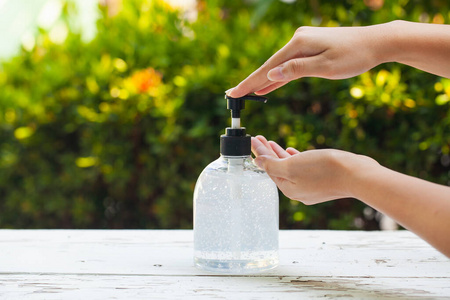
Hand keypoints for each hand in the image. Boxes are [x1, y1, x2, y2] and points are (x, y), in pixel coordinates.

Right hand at [228, 24, 383, 96]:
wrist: (377, 42)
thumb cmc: (354, 55)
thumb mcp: (325, 66)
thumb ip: (296, 70)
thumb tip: (270, 75)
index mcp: (298, 44)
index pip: (268, 68)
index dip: (250, 82)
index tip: (233, 93)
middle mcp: (297, 41)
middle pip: (269, 66)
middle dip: (251, 81)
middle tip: (232, 94)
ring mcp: (303, 44)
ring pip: (279, 66)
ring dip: (263, 80)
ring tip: (247, 92)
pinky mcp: (310, 48)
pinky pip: (289, 65)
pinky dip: (279, 76)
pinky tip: (269, 85)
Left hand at [251, 135, 378, 203]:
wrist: (357, 175)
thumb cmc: (324, 170)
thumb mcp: (292, 167)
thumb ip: (273, 165)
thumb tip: (258, 162)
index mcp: (288, 188)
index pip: (268, 168)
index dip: (259, 152)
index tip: (253, 139)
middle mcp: (298, 190)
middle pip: (277, 168)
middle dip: (267, 153)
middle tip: (258, 138)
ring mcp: (311, 186)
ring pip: (289, 167)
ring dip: (279, 154)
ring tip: (271, 143)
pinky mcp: (322, 180)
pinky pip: (302, 168)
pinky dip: (294, 158)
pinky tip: (292, 150)